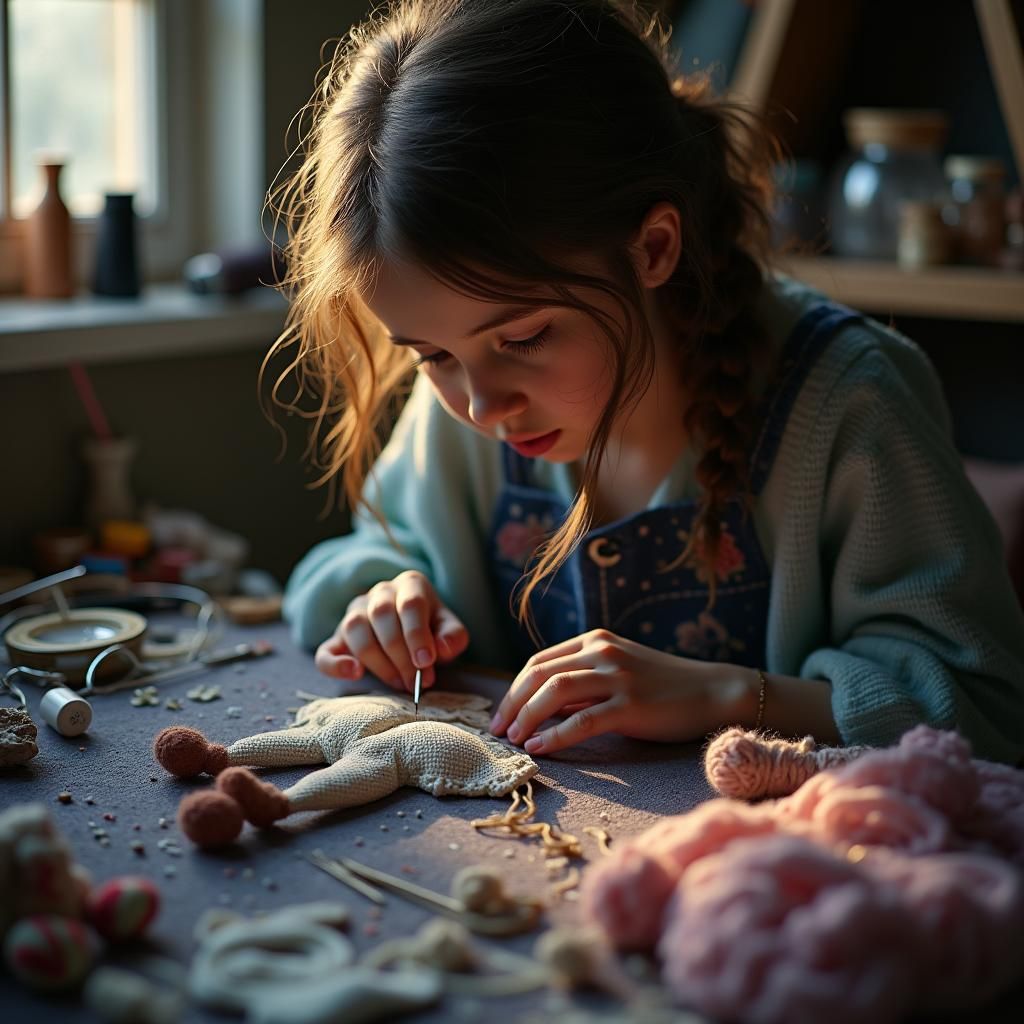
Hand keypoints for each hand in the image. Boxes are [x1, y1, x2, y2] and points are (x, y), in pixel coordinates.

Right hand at [314, 570, 469, 691]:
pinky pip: (325, 652)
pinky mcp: (336, 639)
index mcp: (410, 584)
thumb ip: (453, 637)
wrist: (413, 632)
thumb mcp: (449, 630)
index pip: (410, 604)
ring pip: (355, 629)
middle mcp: (379, 593)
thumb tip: (440, 650)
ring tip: (399, 683)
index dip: (417, 634)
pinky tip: (355, 674)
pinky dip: (335, 665)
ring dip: (378, 662)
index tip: (426, 662)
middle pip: (381, 615)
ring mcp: (354, 613)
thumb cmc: (432, 630)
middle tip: (416, 682)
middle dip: (400, 654)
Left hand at [489, 629, 750, 754]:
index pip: (539, 662)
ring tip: (516, 739)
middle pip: (540, 674)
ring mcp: (617, 676)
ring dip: (527, 717)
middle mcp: (602, 652)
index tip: (503, 715)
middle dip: (513, 704)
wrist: (713, 693)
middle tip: (499, 731)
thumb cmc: (663, 688)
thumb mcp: (618, 674)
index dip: (515, 689)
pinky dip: (555, 735)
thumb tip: (539, 710)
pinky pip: (582, 720)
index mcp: (595, 641)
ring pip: (555, 692)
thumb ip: (581, 686)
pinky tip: (541, 748)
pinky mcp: (631, 704)